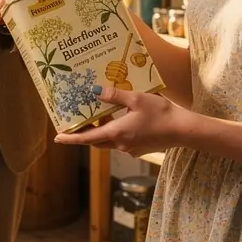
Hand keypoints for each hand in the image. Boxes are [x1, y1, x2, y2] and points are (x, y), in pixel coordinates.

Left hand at [54, 86, 195, 156]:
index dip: (71, 138)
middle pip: (97, 141)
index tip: (58, 138)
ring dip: (103, 131)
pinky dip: (117, 132)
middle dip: (86, 133)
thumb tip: (96, 92)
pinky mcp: (140, 149)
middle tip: (79, 123)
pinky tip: (124, 119)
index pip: (87, 138)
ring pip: (110, 141)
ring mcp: (131, 149)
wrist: (183, 130)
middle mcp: (121, 145)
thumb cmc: (160, 113)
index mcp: (116, 133)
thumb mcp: (136, 99)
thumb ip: (115, 96)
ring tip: (101, 117)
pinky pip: (122, 142)